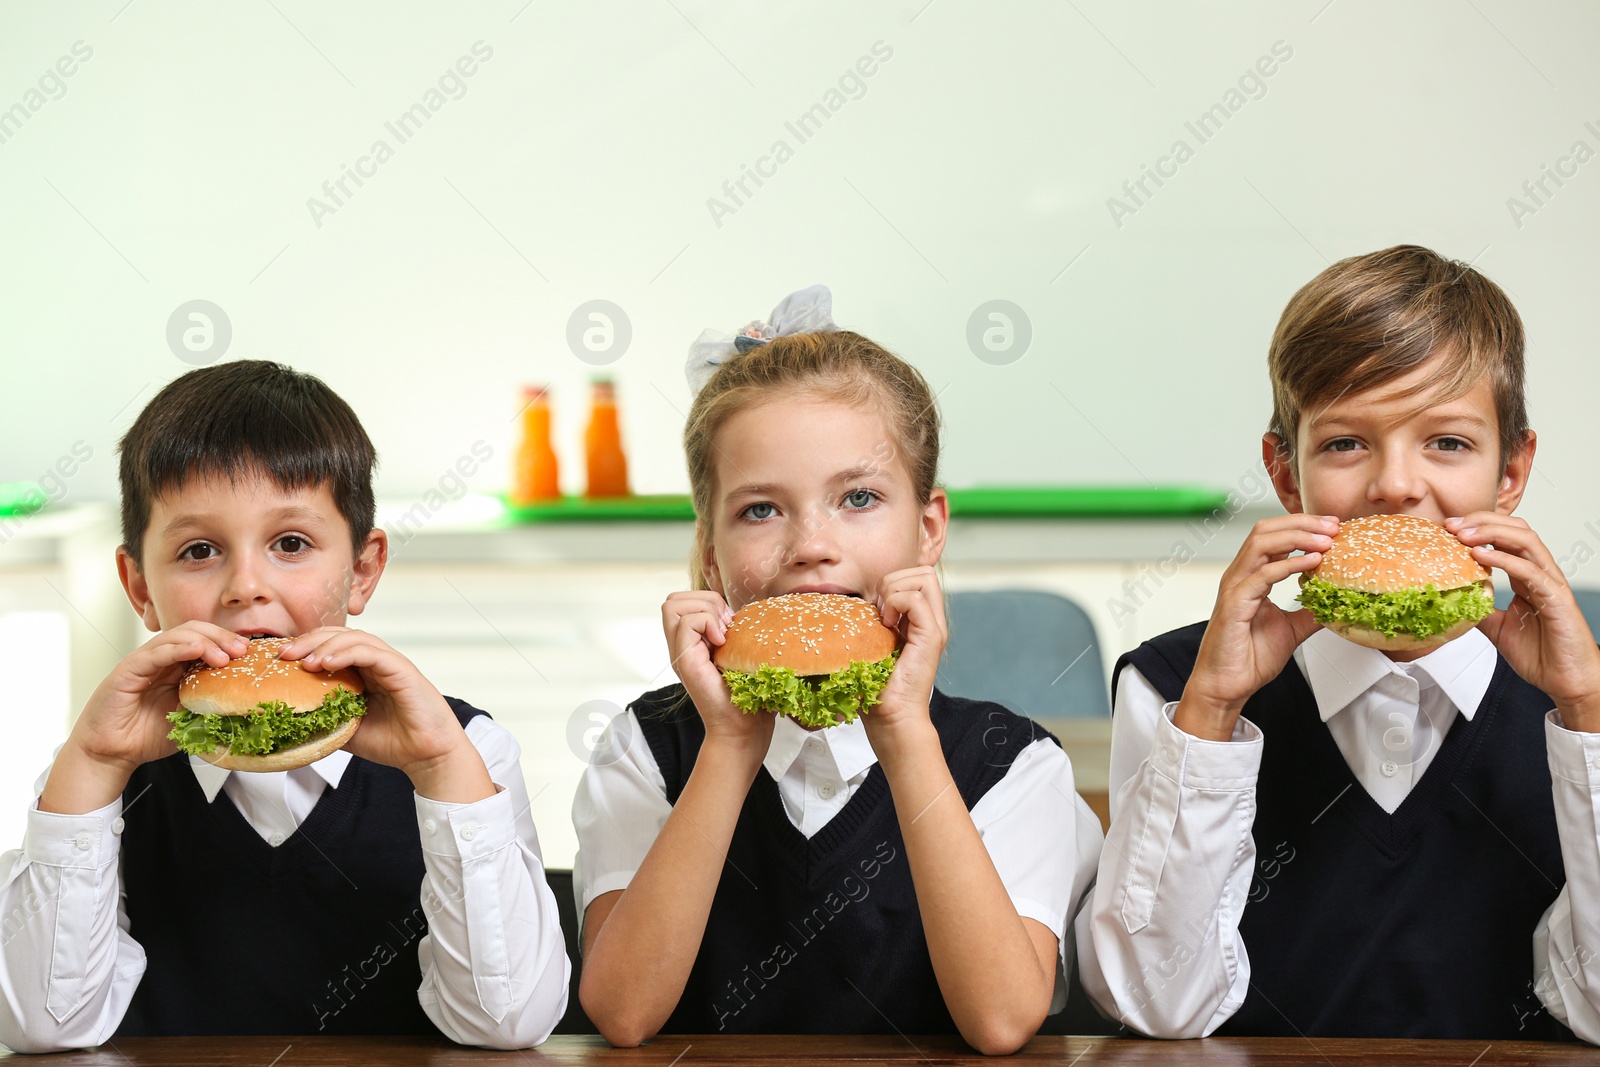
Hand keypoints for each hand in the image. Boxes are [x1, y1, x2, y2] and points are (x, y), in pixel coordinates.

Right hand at [39, 622, 248, 813]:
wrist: (111, 754)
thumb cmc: (145, 737)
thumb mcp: (189, 720)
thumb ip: (210, 707)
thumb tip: (245, 705)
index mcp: (177, 668)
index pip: (205, 641)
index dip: (227, 642)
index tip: (249, 653)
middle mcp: (161, 660)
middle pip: (194, 632)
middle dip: (221, 637)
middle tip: (241, 650)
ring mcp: (144, 662)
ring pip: (177, 636)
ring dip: (205, 641)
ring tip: (224, 655)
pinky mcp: (127, 670)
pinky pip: (154, 653)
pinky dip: (177, 648)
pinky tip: (196, 649)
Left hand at [280, 628, 492, 802]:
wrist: (426, 756)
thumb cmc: (394, 742)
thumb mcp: (347, 730)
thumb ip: (325, 720)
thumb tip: (289, 723)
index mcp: (364, 672)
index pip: (331, 646)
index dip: (305, 647)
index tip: (279, 660)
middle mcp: (377, 662)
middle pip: (339, 635)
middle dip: (309, 640)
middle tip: (283, 655)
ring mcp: (390, 663)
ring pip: (355, 638)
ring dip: (325, 644)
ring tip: (303, 659)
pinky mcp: (402, 670)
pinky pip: (372, 653)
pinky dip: (347, 652)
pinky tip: (327, 662)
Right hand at [662, 591, 772, 759]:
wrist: (743, 730)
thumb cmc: (749, 698)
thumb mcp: (740, 656)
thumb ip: (733, 633)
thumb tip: (740, 611)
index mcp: (692, 644)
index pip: (682, 602)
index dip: (707, 601)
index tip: (730, 623)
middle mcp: (681, 648)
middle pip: (673, 600)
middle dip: (704, 600)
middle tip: (725, 626)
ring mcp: (680, 654)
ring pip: (673, 605)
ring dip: (706, 611)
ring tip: (724, 635)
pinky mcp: (684, 661)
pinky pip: (686, 623)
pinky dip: (708, 623)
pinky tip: (723, 644)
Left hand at [864, 566, 946, 740]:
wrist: (892, 719)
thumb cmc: (877, 688)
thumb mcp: (872, 645)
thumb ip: (872, 622)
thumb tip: (854, 602)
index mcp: (920, 621)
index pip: (917, 576)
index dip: (894, 581)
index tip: (875, 607)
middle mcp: (932, 621)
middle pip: (923, 571)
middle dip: (894, 580)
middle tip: (879, 609)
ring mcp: (935, 628)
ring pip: (923, 578)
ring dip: (895, 590)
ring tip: (882, 617)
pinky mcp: (931, 637)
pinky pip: (916, 599)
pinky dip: (896, 603)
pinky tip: (885, 625)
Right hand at [1174, 514, 1335, 740]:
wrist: (1228, 685)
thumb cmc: (1249, 658)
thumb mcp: (1292, 629)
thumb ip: (1311, 611)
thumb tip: (1337, 602)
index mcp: (1251, 577)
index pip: (1274, 537)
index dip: (1304, 527)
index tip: (1334, 528)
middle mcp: (1240, 576)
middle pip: (1266, 530)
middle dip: (1302, 523)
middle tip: (1333, 526)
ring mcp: (1235, 587)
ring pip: (1261, 543)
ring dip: (1297, 536)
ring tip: (1326, 540)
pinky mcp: (1235, 603)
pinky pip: (1262, 574)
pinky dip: (1289, 563)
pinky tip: (1312, 563)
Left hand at [1447, 513, 1599, 730]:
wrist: (1567, 681)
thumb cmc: (1541, 654)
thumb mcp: (1497, 628)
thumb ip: (1479, 610)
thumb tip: (1452, 602)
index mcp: (1526, 577)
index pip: (1505, 538)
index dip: (1477, 528)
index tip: (1448, 528)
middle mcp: (1539, 574)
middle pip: (1516, 530)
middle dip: (1482, 521)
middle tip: (1452, 524)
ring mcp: (1550, 583)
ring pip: (1526, 541)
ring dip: (1492, 532)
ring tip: (1463, 534)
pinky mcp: (1557, 598)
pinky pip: (1531, 571)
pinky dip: (1504, 559)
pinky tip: (1480, 556)